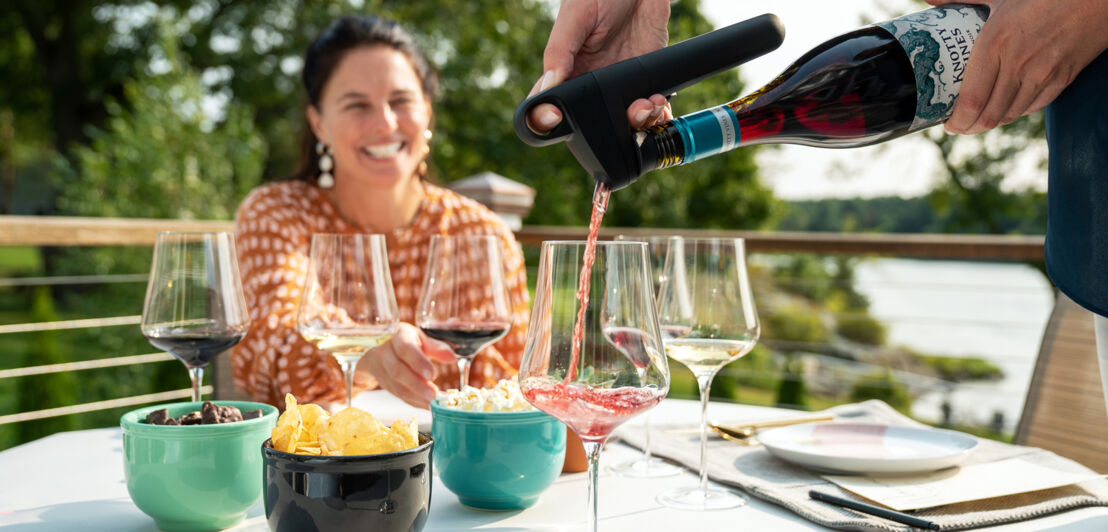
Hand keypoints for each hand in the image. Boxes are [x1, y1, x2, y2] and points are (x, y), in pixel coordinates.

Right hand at [357, 322, 454, 408]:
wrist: (380, 350)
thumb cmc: (407, 341)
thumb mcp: (421, 338)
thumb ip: (436, 347)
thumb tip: (452, 358)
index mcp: (398, 337)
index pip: (405, 349)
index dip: (417, 362)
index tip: (432, 375)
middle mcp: (385, 353)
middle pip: (398, 371)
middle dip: (417, 385)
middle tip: (434, 394)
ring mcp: (382, 371)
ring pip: (397, 387)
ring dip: (417, 397)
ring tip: (434, 403)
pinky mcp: (385, 385)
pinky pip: (399, 396)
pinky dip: (415, 402)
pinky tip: (429, 406)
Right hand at [527, 0, 672, 132]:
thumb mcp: (575, 16)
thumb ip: (559, 51)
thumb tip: (548, 87)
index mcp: (566, 70)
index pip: (551, 105)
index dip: (551, 121)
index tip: (560, 119)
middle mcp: (591, 83)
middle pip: (593, 123)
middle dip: (610, 127)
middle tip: (628, 110)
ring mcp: (619, 85)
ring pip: (624, 122)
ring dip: (639, 122)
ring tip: (649, 103)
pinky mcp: (645, 81)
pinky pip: (650, 110)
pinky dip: (657, 116)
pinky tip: (660, 106)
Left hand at [926, 0, 1107, 133]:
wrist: (1092, 0)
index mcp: (995, 44)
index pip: (970, 100)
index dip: (957, 121)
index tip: (947, 123)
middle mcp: (1017, 64)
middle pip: (988, 116)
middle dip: (970, 128)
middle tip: (960, 126)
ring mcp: (1041, 74)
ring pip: (1009, 116)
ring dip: (992, 122)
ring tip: (979, 119)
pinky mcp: (1061, 80)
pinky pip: (1032, 109)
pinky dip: (1016, 113)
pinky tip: (1006, 108)